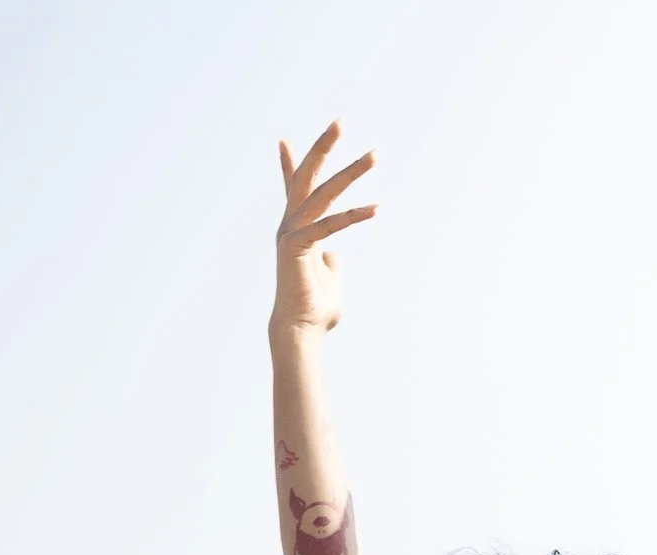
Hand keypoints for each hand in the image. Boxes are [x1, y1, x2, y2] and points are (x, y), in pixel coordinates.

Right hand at [273, 121, 376, 332]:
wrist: (301, 331)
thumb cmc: (316, 308)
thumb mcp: (330, 277)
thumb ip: (331, 259)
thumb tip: (334, 252)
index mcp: (295, 228)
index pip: (292, 190)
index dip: (287, 165)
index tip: (281, 141)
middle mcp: (289, 225)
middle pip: (306, 177)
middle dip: (323, 147)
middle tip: (340, 122)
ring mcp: (291, 233)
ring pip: (322, 193)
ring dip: (351, 172)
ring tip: (374, 156)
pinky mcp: (297, 246)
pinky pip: (329, 225)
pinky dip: (353, 217)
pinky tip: (375, 209)